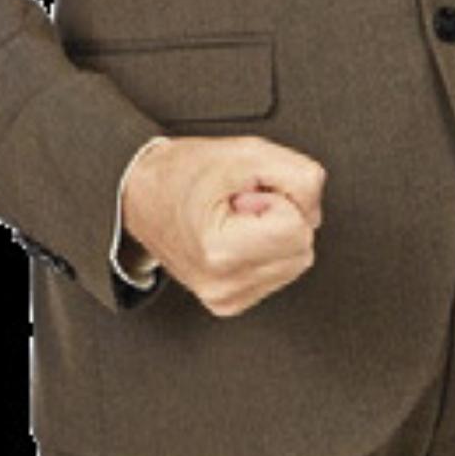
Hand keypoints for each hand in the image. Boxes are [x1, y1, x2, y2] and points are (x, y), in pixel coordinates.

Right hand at [119, 135, 325, 316]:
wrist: (138, 194)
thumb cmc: (179, 173)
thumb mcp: (242, 152)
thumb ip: (297, 173)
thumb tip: (315, 205)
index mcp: (221, 251)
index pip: (297, 227)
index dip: (278, 197)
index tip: (247, 191)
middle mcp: (224, 286)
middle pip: (302, 248)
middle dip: (280, 215)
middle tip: (241, 200)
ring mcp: (226, 299)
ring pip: (294, 262)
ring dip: (274, 232)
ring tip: (236, 216)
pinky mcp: (230, 303)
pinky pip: (277, 273)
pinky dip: (264, 249)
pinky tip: (235, 234)